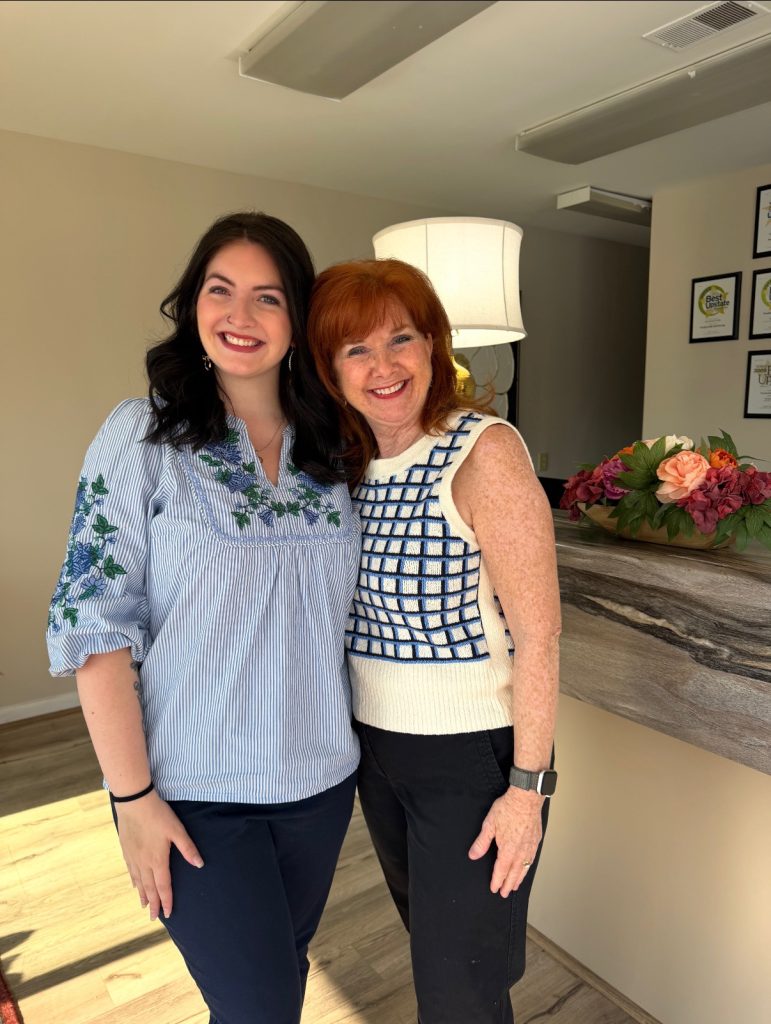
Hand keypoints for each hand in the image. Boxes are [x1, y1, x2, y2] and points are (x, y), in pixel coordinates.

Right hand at [115, 791, 203, 919]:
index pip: (163, 886)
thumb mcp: (177, 830)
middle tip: (154, 918)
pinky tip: (135, 885)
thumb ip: (188, 848)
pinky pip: (131, 871)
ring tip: (145, 906)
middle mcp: (144, 863)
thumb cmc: (158, 815)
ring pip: (139, 882)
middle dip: (153, 904)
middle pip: (149, 888)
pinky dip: (134, 882)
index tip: (168, 914)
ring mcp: (133, 857)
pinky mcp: (126, 850)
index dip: (166, 901)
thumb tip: (199, 864)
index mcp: (157, 860)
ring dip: (143, 895)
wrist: (134, 803)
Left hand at [468, 787, 542, 897]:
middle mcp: (520, 852)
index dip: (497, 881)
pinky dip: (528, 866)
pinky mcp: (536, 840)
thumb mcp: (489, 825)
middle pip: (514, 873)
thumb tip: (473, 855)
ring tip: (515, 885)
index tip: (494, 889)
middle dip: (508, 884)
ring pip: (525, 868)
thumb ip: (481, 843)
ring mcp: (530, 846)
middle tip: (505, 894)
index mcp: (508, 850)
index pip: (501, 871)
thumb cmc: (508, 809)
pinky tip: (526, 867)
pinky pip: (532, 858)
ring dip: (519, 878)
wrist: (526, 798)